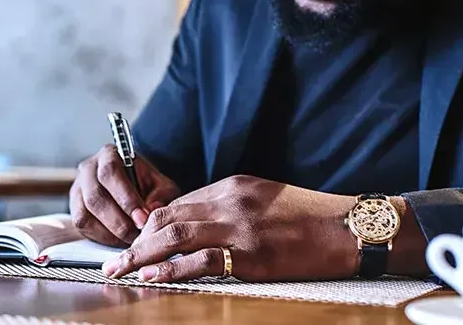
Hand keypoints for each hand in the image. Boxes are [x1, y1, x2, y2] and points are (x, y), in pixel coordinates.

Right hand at [69, 145, 180, 246]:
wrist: (134, 188)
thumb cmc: (147, 184)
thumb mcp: (161, 185)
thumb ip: (161, 195)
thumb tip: (152, 210)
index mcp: (108, 155)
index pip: (110, 172)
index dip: (126, 198)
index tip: (142, 218)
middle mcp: (88, 169)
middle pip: (95, 196)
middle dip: (119, 220)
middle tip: (138, 235)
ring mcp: (77, 189)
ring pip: (85, 214)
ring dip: (110, 232)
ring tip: (131, 239)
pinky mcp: (74, 209)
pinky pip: (83, 226)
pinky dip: (102, 237)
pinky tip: (119, 240)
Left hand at [101, 175, 358, 281]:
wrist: (347, 228)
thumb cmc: (309, 216)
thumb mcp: (265, 198)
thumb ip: (230, 206)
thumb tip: (198, 222)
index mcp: (233, 185)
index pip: (178, 202)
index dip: (150, 224)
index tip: (135, 241)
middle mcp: (229, 201)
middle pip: (167, 216)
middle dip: (136, 239)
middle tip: (116, 258)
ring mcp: (238, 227)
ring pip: (174, 235)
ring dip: (141, 254)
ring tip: (119, 270)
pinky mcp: (249, 254)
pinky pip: (198, 261)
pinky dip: (169, 268)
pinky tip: (149, 276)